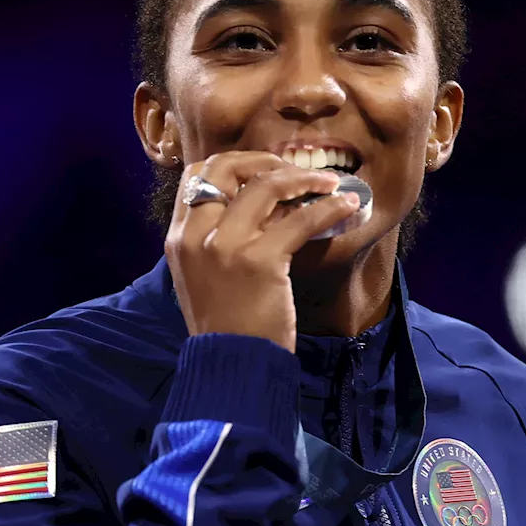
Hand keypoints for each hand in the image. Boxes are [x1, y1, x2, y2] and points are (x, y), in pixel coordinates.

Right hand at [166, 151, 360, 352]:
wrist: (232, 364)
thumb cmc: (227, 325)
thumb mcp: (206, 276)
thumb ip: (220, 240)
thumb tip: (264, 207)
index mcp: (179, 238)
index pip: (198, 176)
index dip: (235, 164)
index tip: (264, 171)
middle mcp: (196, 235)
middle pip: (226, 168)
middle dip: (265, 160)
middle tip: (295, 171)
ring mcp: (226, 246)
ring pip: (266, 186)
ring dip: (304, 178)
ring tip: (331, 184)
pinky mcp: (259, 261)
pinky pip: (300, 220)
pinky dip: (329, 207)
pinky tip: (346, 206)